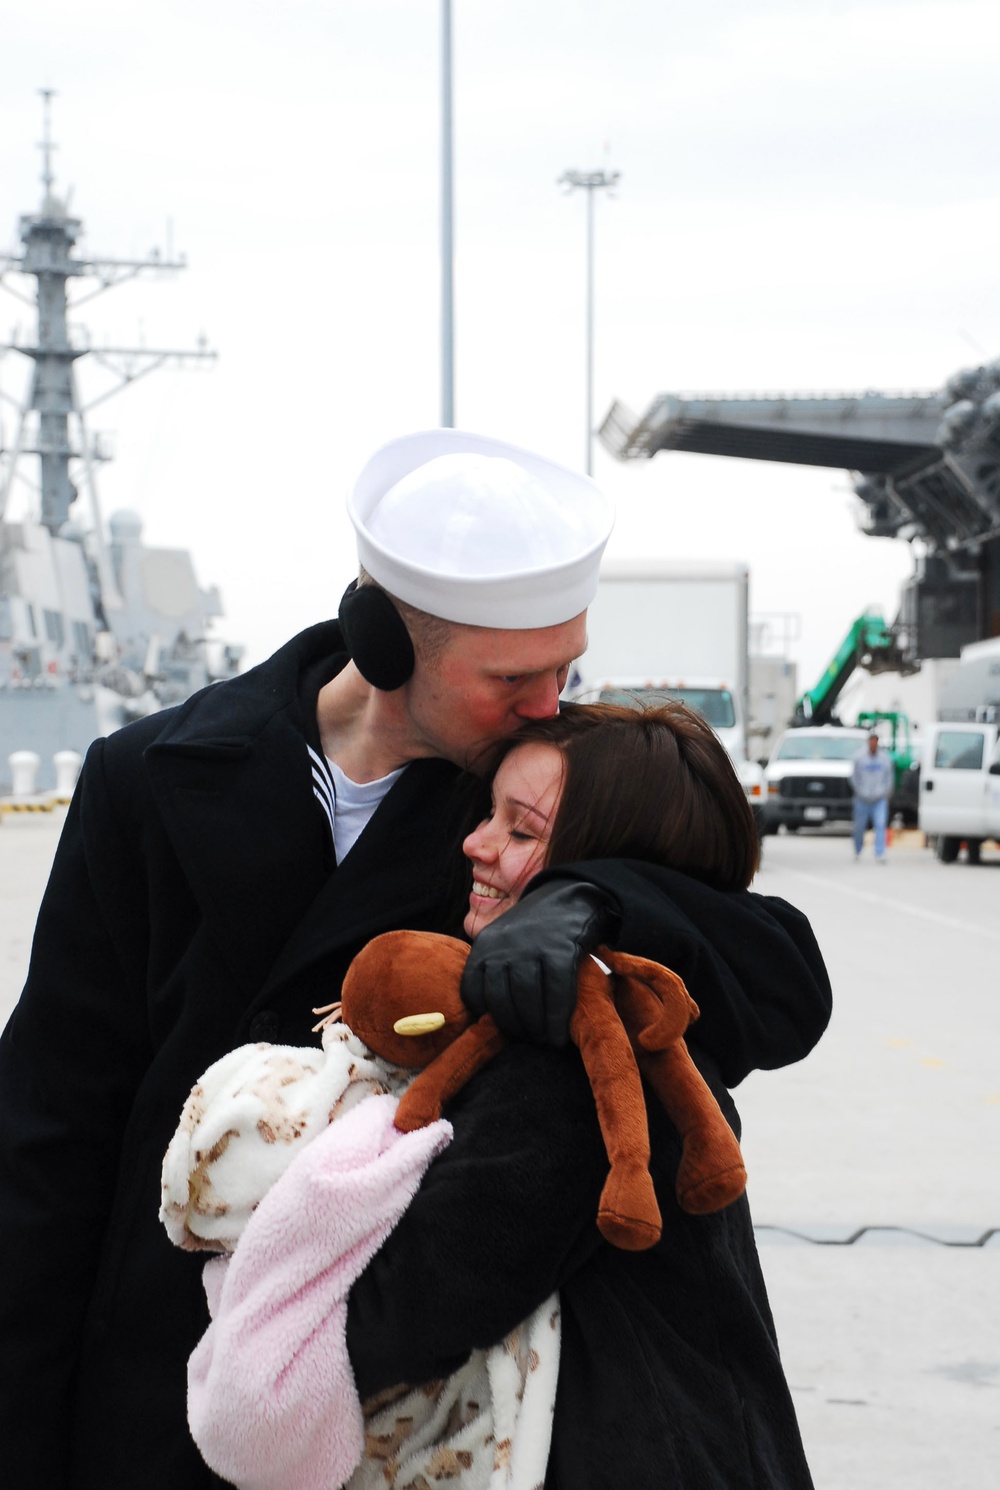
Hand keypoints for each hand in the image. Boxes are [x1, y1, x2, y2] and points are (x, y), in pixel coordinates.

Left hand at [460, 878, 619, 1045]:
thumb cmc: (535, 930)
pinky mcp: (561, 949)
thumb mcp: (502, 941)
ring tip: (543, 1041)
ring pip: (528, 999)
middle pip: (501, 1000)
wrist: (571, 896)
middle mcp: (504, 945)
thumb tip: (485, 1016)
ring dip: (535, 1028)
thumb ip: (492, 970)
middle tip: (527, 1041)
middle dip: (514, 1028)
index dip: (485, 1017)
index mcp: (484, 945)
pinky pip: (556, 992)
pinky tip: (559, 1034)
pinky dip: (557, 1019)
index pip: (473, 991)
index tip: (500, 1032)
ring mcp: (532, 946)